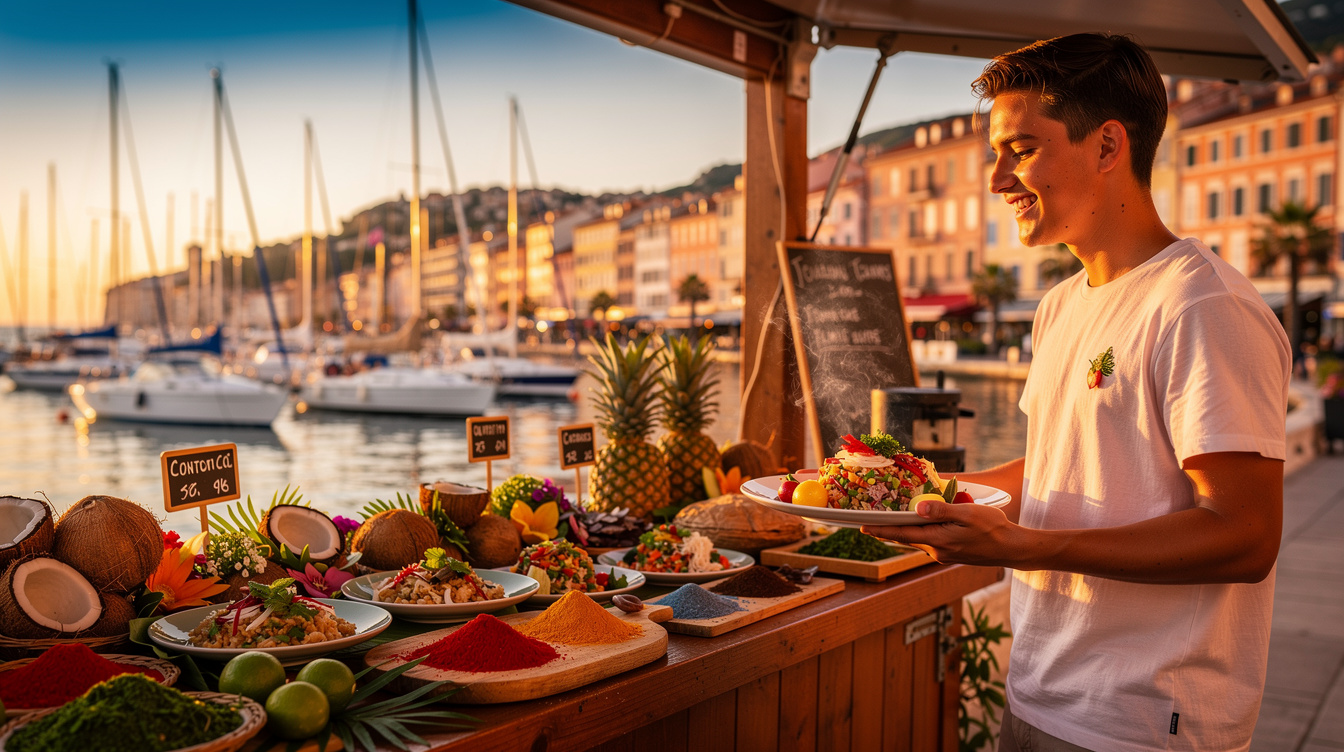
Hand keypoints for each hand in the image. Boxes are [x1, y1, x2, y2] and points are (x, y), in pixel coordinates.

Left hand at [862, 499, 1022, 566]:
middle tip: (870, 520)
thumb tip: (917, 509)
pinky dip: (921, 532)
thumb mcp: (967, 514)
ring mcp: (944, 554)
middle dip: (889, 529)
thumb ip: (942, 511)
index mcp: (938, 541)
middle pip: (907, 538)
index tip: (862, 527)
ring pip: (919, 539)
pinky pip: (930, 541)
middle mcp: (937, 551)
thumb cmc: (993, 528)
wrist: (1012, 549)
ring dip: (906, 530)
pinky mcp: (952, 554)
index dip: (881, 530)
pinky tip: (920, 523)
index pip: (902, 535)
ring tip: (890, 518)